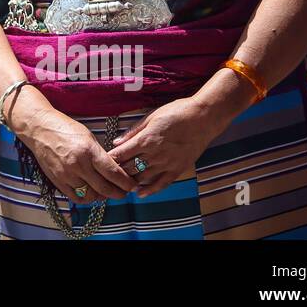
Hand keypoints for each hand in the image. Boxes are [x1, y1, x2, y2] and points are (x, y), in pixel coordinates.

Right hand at [17, 102, 134, 202]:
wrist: (39, 128)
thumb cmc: (65, 128)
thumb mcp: (88, 136)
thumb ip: (100, 155)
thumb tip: (113, 171)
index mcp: (89, 150)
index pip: (113, 173)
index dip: (126, 182)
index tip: (132, 185)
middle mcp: (78, 164)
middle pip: (104, 188)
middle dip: (118, 193)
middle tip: (124, 192)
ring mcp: (66, 174)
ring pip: (91, 195)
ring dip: (102, 196)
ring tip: (106, 192)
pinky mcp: (57, 180)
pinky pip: (76, 197)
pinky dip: (86, 198)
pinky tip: (91, 192)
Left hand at [107, 97, 221, 197]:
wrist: (204, 118)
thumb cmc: (177, 112)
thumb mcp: (151, 116)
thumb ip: (133, 131)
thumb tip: (117, 142)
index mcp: (146, 139)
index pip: (122, 154)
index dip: (111, 159)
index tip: (102, 161)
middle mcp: (155, 154)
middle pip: (130, 168)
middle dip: (118, 171)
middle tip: (108, 174)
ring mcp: (167, 163)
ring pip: (143, 178)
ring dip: (131, 181)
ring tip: (120, 183)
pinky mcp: (178, 169)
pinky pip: (162, 184)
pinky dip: (150, 190)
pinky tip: (141, 193)